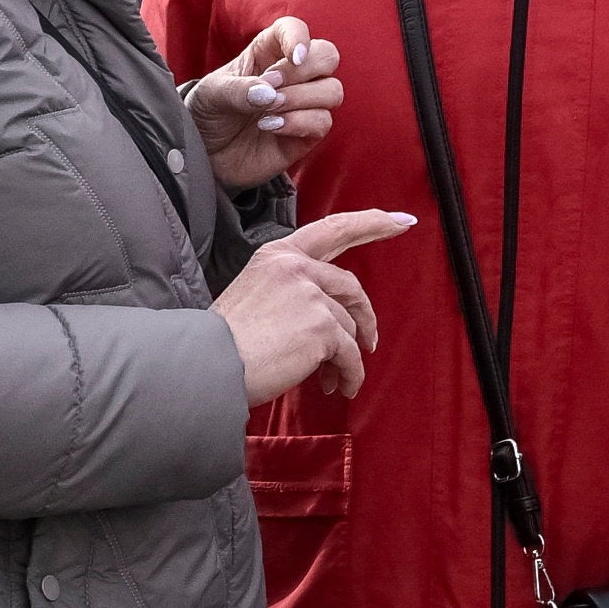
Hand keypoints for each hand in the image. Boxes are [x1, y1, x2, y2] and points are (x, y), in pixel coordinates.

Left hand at [186, 14, 344, 190]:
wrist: (206, 154)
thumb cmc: (209, 114)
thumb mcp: (212, 95)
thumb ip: (238, 90)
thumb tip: (270, 93)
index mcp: (268, 53)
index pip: (295, 29)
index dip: (299, 37)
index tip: (293, 57)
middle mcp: (293, 75)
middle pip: (328, 55)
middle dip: (305, 70)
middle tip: (273, 86)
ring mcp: (303, 105)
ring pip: (332, 90)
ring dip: (301, 98)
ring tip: (267, 109)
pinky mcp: (306, 134)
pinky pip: (323, 121)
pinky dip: (299, 122)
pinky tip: (269, 126)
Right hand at [219, 207, 415, 402]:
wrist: (208, 365)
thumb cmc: (224, 342)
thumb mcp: (254, 296)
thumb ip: (291, 293)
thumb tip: (329, 321)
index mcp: (277, 255)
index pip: (331, 230)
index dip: (370, 223)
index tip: (400, 220)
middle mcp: (296, 266)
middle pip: (351, 286)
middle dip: (367, 315)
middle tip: (372, 340)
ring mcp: (311, 294)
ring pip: (348, 326)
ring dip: (346, 356)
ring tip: (334, 378)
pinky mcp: (323, 326)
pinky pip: (350, 354)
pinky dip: (349, 374)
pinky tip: (339, 387)